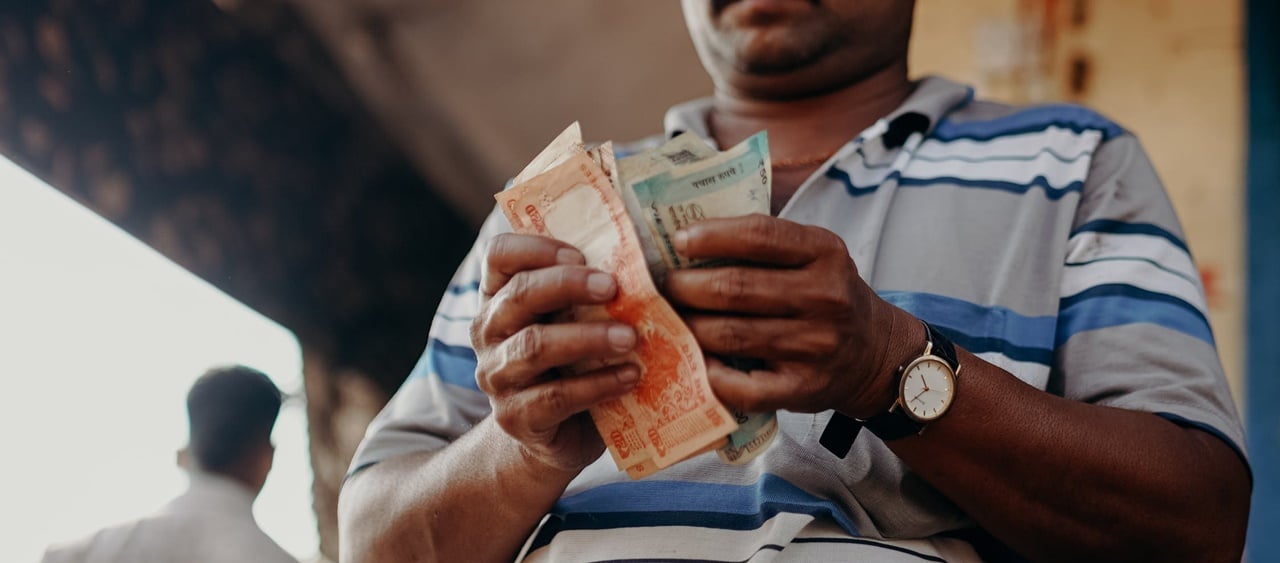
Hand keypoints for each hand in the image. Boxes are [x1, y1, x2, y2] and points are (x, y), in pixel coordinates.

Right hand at [470, 233, 639, 471]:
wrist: (558, 436)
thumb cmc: (574, 364)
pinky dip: (597, 385)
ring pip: (535, 346)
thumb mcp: (573, 322)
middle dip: (568, 285)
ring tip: (630, 337)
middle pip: (519, 295)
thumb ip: (588, 293)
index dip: (536, 247)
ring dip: (588, 337)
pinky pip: (556, 397)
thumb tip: (639, 259)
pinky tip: (630, 376)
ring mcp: (497, 376)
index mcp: (499, 297)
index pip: (500, 255)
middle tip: (614, 287)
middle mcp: (489, 332)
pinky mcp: (516, 417)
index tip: (581, 254)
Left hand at [664, 215, 915, 418]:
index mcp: (825, 253)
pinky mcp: (803, 388)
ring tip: (672, 319)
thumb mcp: (814, 256)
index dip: (711, 236)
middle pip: (735, 288)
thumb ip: (766, 244)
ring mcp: (816, 346)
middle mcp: (825, 298)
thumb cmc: (826, 296)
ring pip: (730, 335)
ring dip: (690, 327)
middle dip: (687, 286)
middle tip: (665, 287)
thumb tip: (688, 236)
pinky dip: (710, 375)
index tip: (678, 241)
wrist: (876, 354)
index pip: (760, 236)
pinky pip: (743, 386)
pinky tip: (696, 362)